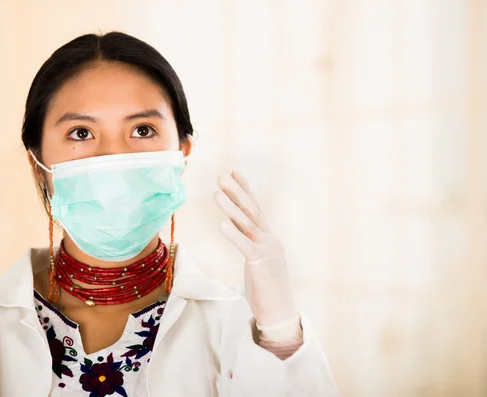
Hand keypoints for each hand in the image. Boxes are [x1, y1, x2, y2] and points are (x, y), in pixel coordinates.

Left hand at [215, 171, 298, 334]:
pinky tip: (221, 224)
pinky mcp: (261, 264)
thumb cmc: (266, 287)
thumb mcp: (257, 259)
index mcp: (269, 238)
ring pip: (248, 224)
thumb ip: (249, 241)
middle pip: (251, 211)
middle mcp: (270, 240)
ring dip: (231, 207)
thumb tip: (235, 225)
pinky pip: (245, 246)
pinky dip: (233, 234)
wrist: (280, 312)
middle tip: (222, 175)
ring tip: (217, 192)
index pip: (256, 209)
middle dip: (237, 191)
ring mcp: (268, 250)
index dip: (245, 189)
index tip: (235, 172)